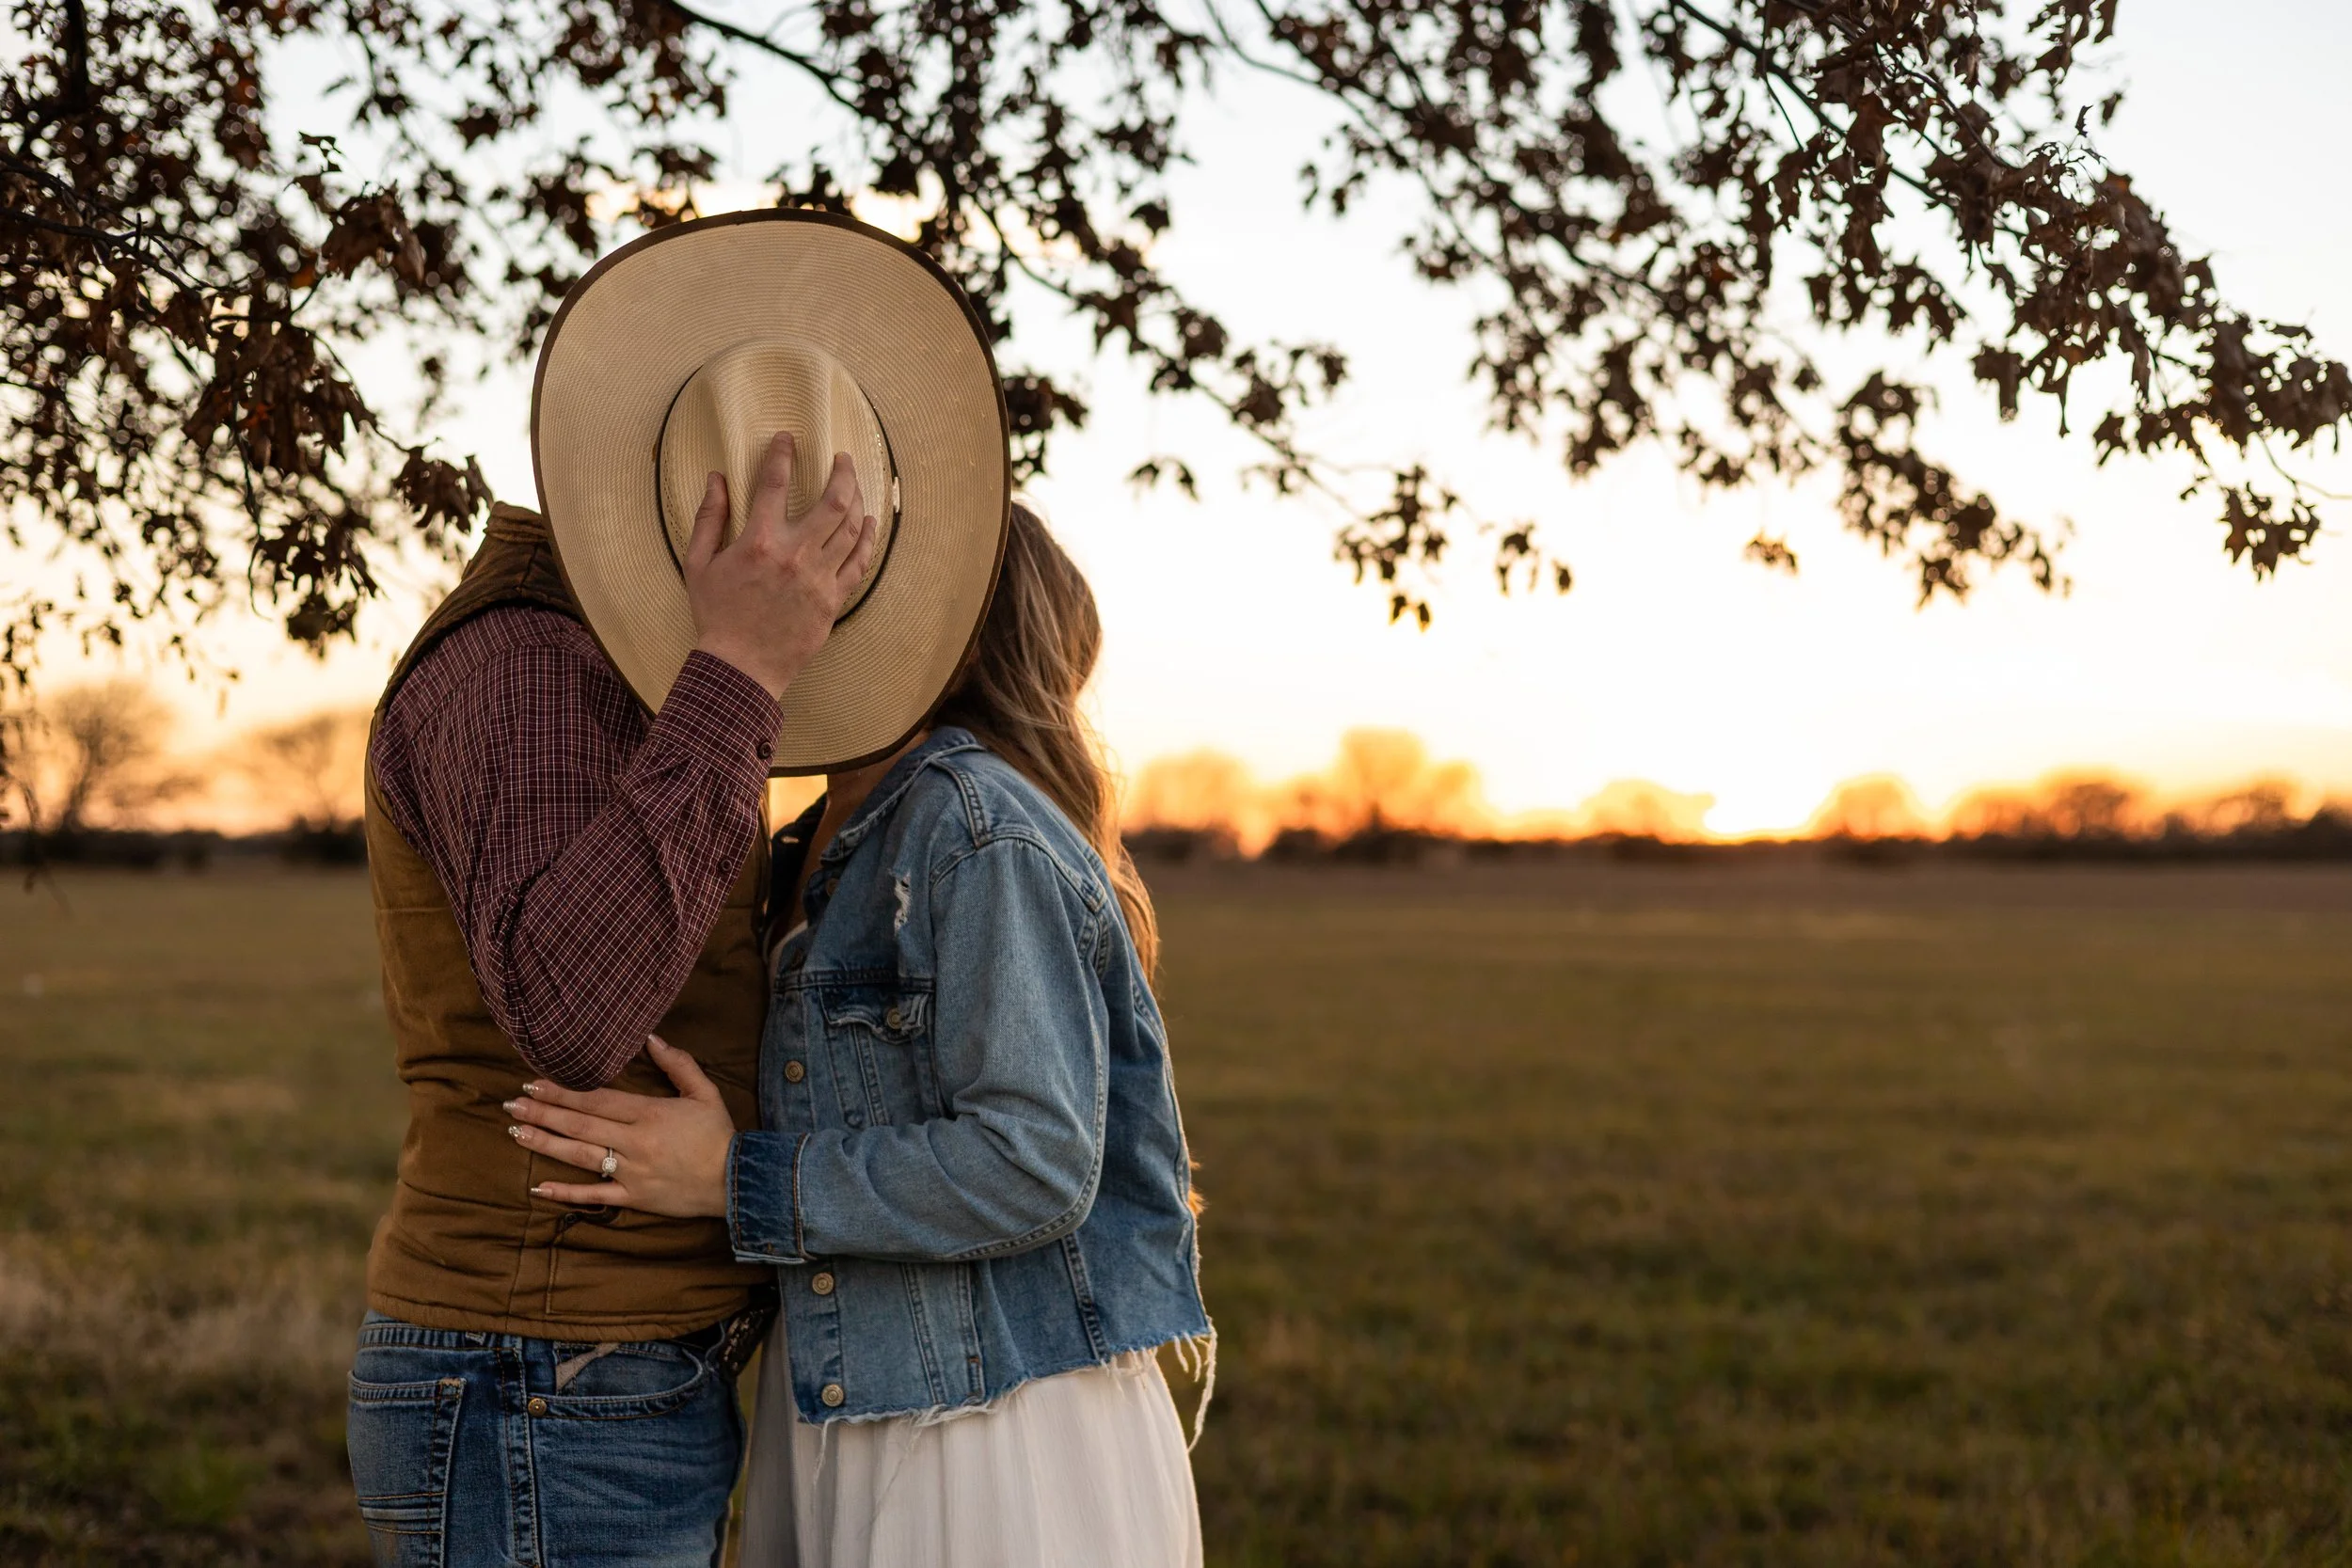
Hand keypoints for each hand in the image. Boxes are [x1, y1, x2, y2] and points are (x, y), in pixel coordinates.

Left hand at [505, 1036, 736, 1217]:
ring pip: (579, 1156)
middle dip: (543, 1112)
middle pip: (579, 1125)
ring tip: (516, 1131)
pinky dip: (566, 1193)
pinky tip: (539, 1187)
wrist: (736, 1180)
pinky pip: (594, 1196)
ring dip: (545, 1143)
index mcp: (649, 1114)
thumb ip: (678, 1064)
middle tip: (512, 1103)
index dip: (563, 1091)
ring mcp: (631, 1172)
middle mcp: (634, 1142)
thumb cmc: (719, 1134)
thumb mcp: (704, 1092)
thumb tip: (651, 1038)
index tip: (534, 1082)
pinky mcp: (633, 1198)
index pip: (596, 1100)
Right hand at [685, 432, 879, 699]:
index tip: (788, 438)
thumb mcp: (698, 564)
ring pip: (851, 528)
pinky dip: (867, 538)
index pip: (775, 483)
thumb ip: (708, 518)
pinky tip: (868, 522)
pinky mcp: (833, 600)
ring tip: (855, 484)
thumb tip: (716, 478)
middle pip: (832, 501)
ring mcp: (819, 578)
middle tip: (842, 458)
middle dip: (842, 472)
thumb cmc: (716, 615)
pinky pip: (859, 562)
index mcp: (759, 541)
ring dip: (858, 499)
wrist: (740, 667)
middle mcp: (795, 555)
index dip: (783, 454)